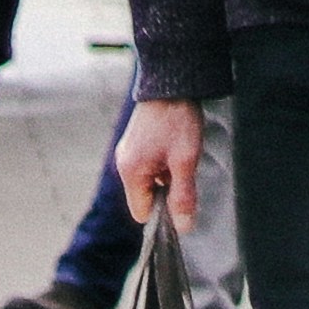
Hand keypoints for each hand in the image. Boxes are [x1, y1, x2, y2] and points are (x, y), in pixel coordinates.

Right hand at [115, 93, 208, 226]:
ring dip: (166, 174)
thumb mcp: (185, 161)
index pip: (142, 213)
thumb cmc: (177, 121)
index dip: (163, 212)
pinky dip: (162, 162)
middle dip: (166, 190)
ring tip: (181, 152)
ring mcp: (127, 152)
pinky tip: (176, 145)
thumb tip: (183, 227)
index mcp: (131, 173)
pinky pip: (148, 165)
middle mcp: (123, 164)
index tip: (182, 197)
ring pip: (149, 180)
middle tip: (184, 169)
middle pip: (145, 196)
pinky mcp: (134, 142)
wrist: (171, 81)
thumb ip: (183, 195)